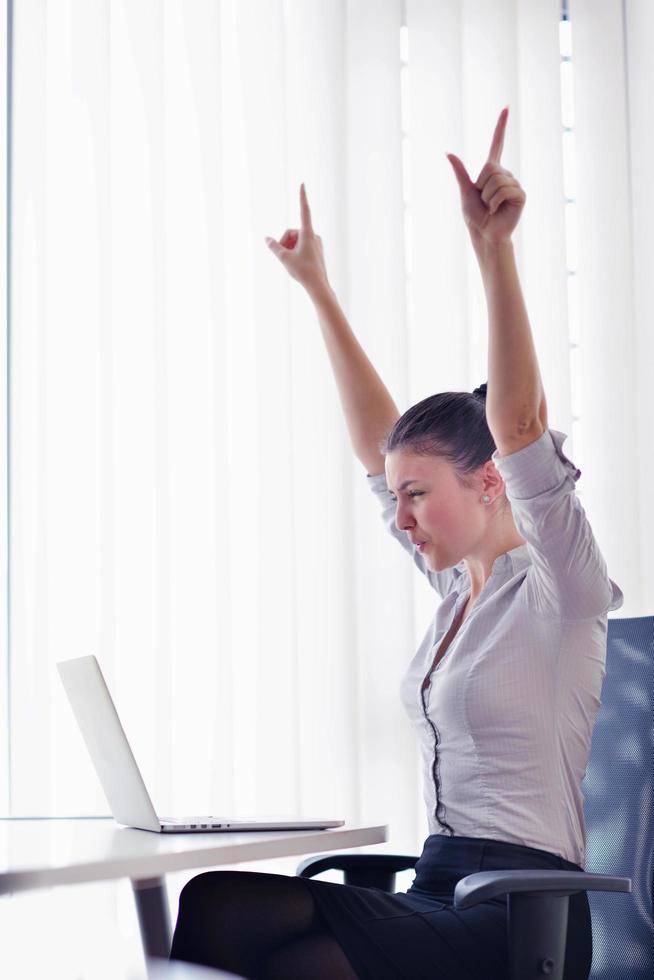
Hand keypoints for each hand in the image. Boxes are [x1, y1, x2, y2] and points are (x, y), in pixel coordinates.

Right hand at [265, 184, 329, 293]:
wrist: (318, 286)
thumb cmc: (303, 271)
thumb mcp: (284, 258)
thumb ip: (274, 246)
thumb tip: (266, 239)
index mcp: (308, 233)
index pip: (304, 210)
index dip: (302, 197)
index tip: (302, 184)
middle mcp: (314, 235)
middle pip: (292, 233)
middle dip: (284, 242)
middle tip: (282, 257)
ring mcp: (316, 243)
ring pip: (296, 241)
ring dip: (289, 249)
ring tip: (290, 263)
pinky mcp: (316, 251)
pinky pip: (301, 247)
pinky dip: (295, 253)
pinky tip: (297, 265)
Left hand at [446, 107, 525, 244]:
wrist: (485, 234)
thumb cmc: (475, 216)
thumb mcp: (465, 192)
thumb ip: (460, 172)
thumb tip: (448, 153)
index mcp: (492, 171)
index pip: (497, 144)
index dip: (500, 126)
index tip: (506, 108)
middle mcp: (505, 174)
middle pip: (490, 168)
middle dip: (482, 186)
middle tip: (484, 201)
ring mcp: (514, 183)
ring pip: (497, 180)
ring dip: (488, 197)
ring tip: (491, 207)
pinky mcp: (520, 194)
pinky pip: (505, 190)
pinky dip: (496, 201)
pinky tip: (498, 210)